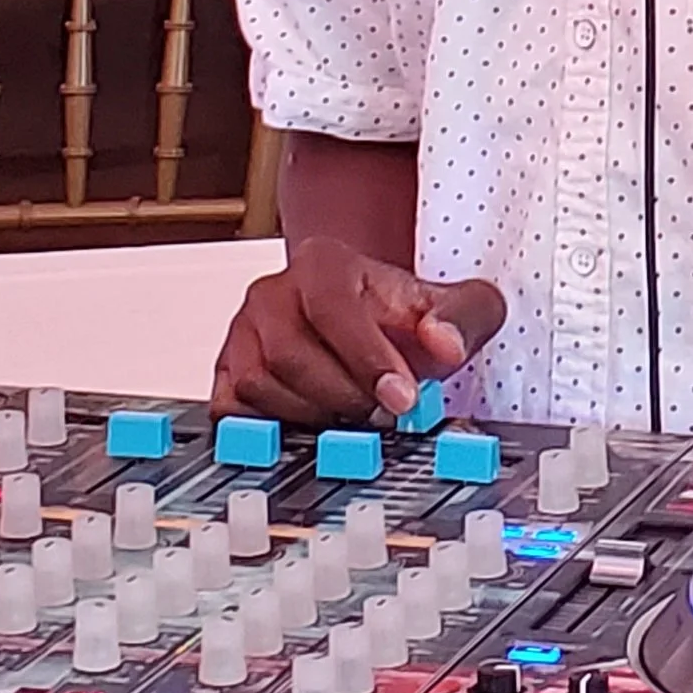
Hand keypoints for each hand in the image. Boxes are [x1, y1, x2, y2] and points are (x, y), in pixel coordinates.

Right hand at [211, 236, 507, 424]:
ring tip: (350, 416)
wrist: (368, 323)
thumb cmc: (405, 319)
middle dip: (343, 396)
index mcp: (324, 264)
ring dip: (311, 415)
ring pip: (258, 384)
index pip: (333, 306)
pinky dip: (270, 428)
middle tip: (380, 414)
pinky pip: (231, 410)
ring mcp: (244, 333)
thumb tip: (443, 343)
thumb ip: (465, 317)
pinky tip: (312, 427)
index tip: (402, 397)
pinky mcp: (227, 374)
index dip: (366, 357)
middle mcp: (274, 293)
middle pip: (290, 354)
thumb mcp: (457, 307)